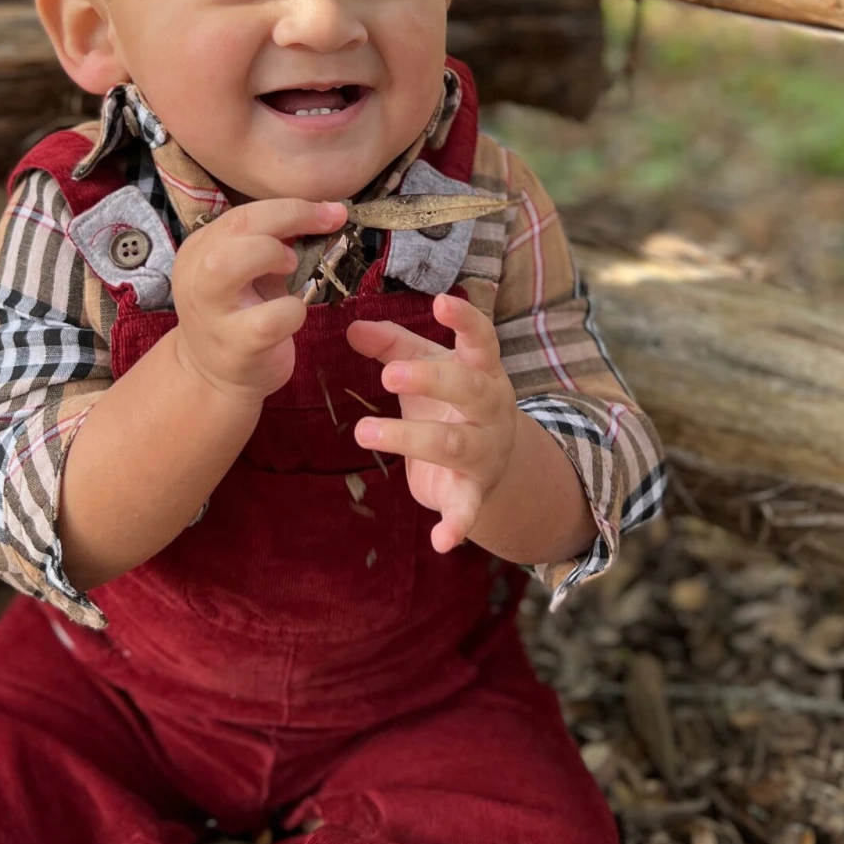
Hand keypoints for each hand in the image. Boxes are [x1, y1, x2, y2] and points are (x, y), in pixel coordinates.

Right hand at [172, 198, 345, 404]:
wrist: (213, 376)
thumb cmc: (240, 313)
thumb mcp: (248, 270)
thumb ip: (272, 240)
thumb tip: (325, 212)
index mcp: (199, 249)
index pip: (243, 213)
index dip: (294, 207)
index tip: (332, 211)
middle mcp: (196, 276)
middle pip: (238, 226)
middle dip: (289, 220)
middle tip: (314, 239)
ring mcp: (211, 312)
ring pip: (234, 262)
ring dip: (276, 257)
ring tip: (290, 272)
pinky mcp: (235, 344)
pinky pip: (273, 317)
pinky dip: (294, 311)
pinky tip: (290, 318)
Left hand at [346, 293, 519, 552]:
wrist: (494, 460)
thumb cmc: (452, 399)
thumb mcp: (426, 367)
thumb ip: (392, 346)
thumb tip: (350, 327)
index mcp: (481, 371)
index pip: (482, 340)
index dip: (465, 321)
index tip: (442, 302)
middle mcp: (491, 408)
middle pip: (468, 390)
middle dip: (431, 380)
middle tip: (389, 376)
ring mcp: (485, 451)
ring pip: (453, 444)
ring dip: (410, 439)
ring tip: (364, 433)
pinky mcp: (474, 491)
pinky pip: (468, 509)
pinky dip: (456, 525)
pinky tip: (440, 541)